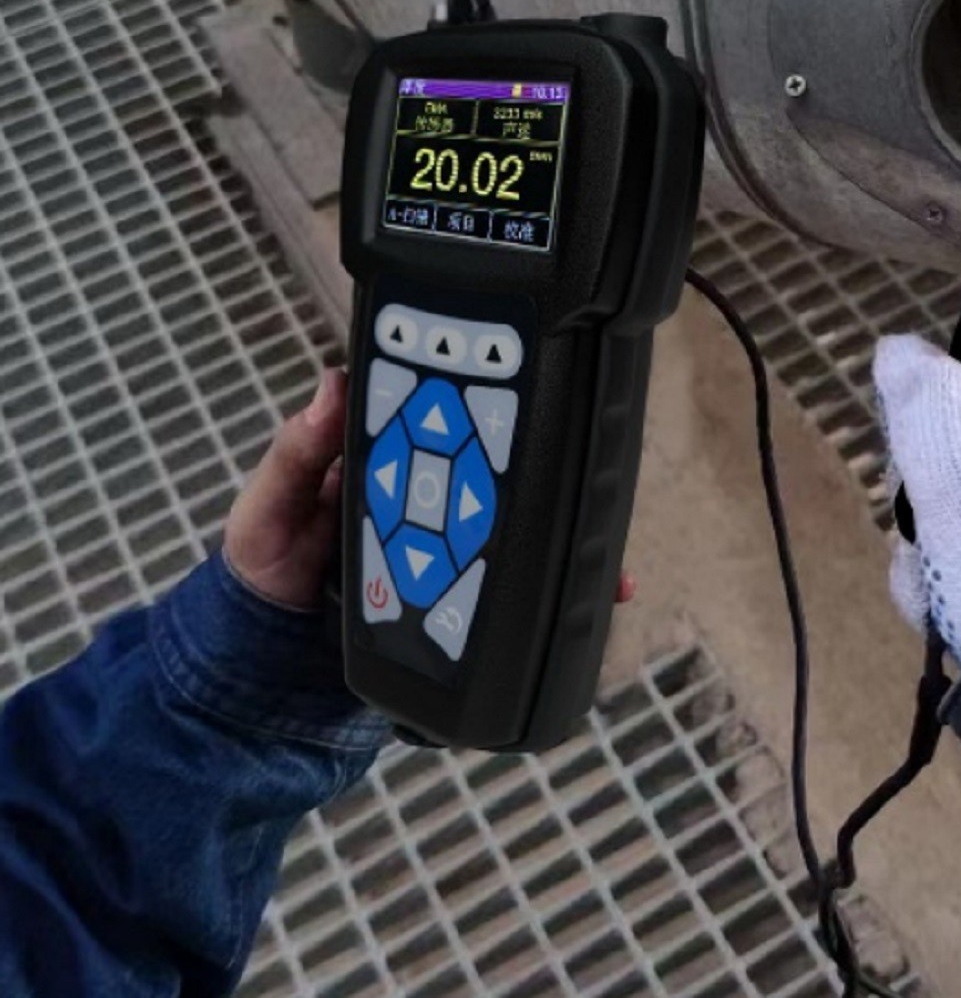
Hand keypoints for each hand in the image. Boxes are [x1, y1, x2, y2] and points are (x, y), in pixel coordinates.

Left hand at [224, 370, 639, 610]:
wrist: (267, 666)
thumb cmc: (264, 571)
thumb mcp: (266, 509)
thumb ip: (295, 456)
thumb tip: (332, 385)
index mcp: (385, 462)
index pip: (442, 419)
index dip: (483, 403)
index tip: (523, 388)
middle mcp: (430, 496)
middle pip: (499, 474)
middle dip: (551, 472)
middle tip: (586, 469)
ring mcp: (452, 545)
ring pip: (521, 527)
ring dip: (566, 529)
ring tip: (607, 537)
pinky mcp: (464, 594)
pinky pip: (516, 586)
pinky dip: (559, 587)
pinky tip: (604, 589)